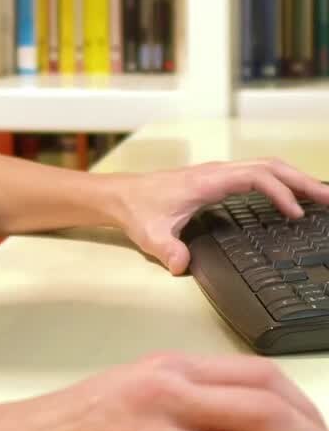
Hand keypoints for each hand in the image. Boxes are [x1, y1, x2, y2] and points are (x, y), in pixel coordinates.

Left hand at [105, 156, 328, 275]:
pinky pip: (257, 175)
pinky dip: (280, 182)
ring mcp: (219, 174)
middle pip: (269, 166)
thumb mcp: (150, 235)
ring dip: (294, 178)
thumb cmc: (138, 211)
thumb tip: (181, 264)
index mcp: (207, 182)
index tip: (295, 214)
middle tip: (328, 199)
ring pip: (266, 167)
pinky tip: (292, 196)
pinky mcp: (218, 181)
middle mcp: (217, 173)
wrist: (122, 196)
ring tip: (321, 196)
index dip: (278, 192)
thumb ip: (166, 249)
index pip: (254, 177)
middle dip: (300, 180)